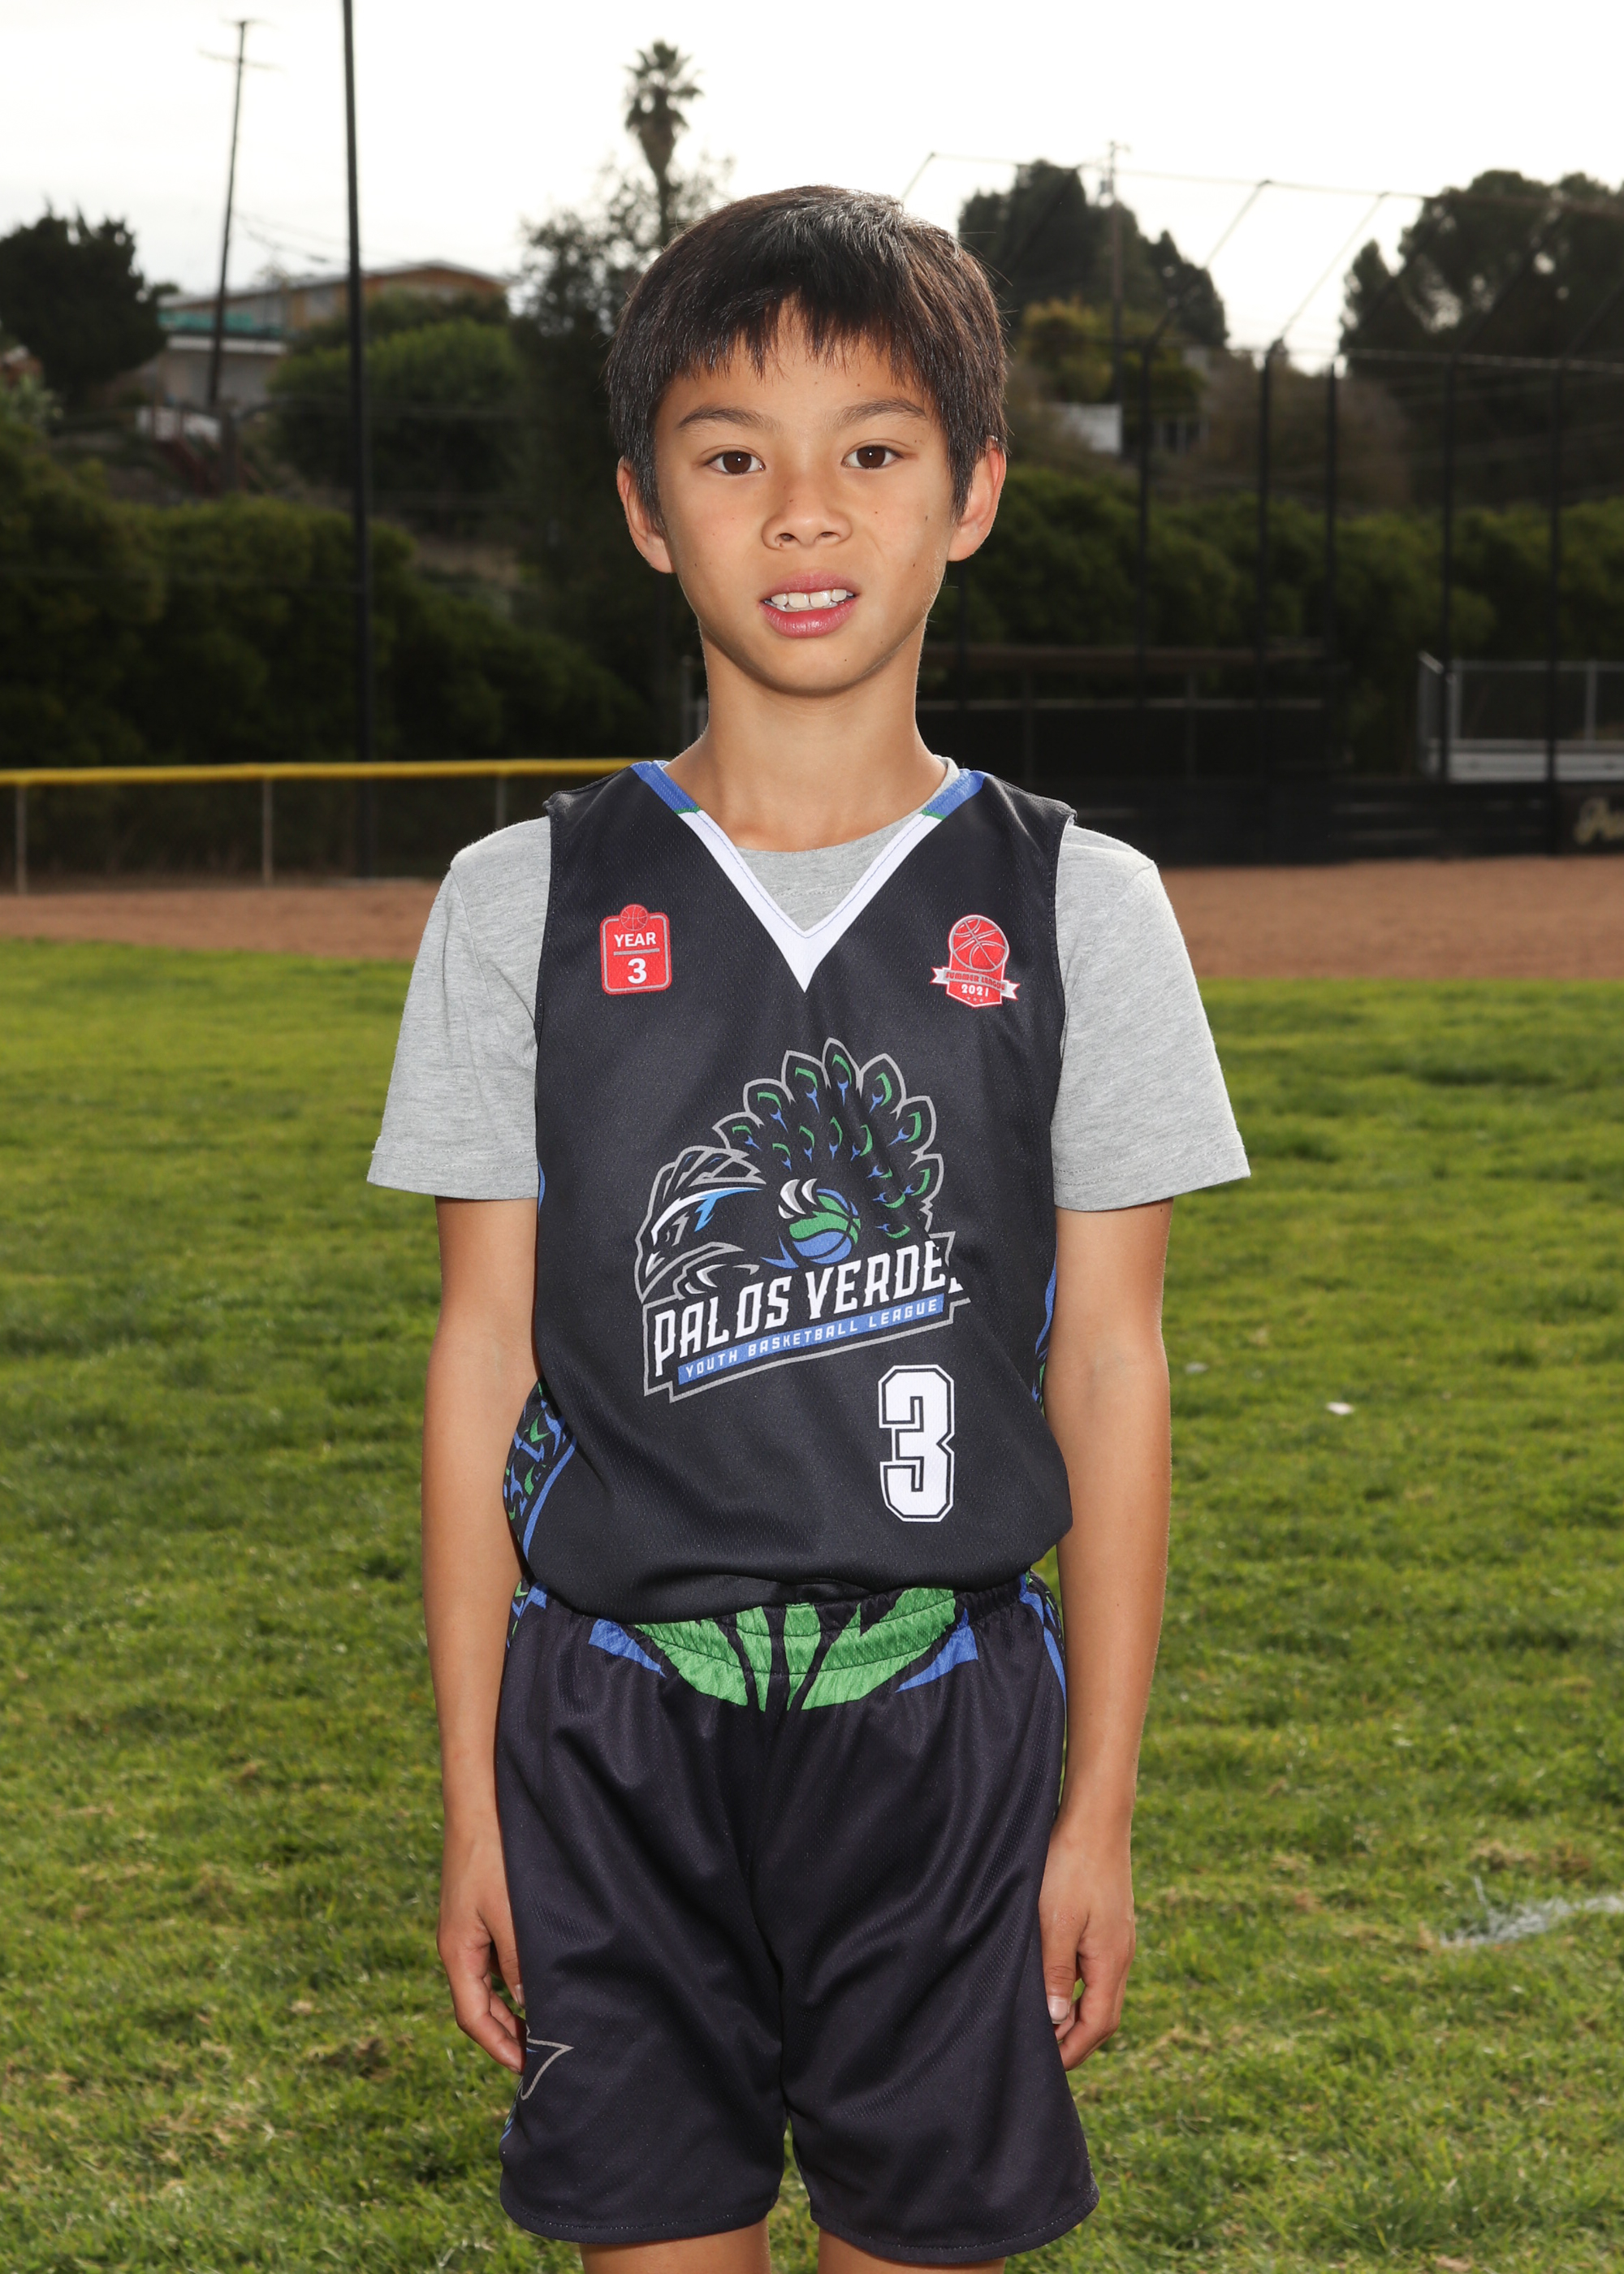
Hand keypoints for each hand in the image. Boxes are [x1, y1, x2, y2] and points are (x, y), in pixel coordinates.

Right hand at [438, 1817, 524, 2073]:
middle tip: (540, 2054)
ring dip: (511, 2008)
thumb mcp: (510, 1913)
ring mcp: (466, 1930)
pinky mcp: (478, 1913)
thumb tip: (529, 2005)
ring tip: (543, 2026)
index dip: (499, 2046)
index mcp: (457, 1952)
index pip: (472, 2017)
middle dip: (506, 2034)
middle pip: (478, 2006)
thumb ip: (518, 1961)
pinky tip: (536, 1980)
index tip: (526, 2067)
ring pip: (487, 1984)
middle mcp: (457, 1947)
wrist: (479, 1804)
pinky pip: (493, 1960)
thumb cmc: (493, 1856)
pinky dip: (512, 1980)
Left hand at [1038, 1814, 1135, 2069]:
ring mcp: (1118, 1939)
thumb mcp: (1055, 1922)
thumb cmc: (1071, 1866)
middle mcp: (1121, 1955)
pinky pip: (1097, 1970)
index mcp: (1111, 1961)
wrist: (1097, 1817)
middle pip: (1104, 2016)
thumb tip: (1056, 2021)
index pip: (1098, 2025)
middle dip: (1076, 2041)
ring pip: (1100, 1993)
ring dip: (1076, 2014)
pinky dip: (1078, 1988)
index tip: (1046, 2067)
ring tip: (1045, 2025)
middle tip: (1043, 2055)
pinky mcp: (1111, 1924)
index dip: (1073, 2050)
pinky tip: (1056, 1982)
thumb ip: (1055, 1973)